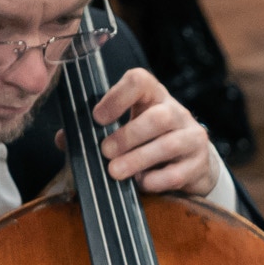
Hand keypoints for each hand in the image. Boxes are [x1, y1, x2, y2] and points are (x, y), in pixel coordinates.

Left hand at [92, 66, 218, 197]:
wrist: (189, 163)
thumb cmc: (147, 141)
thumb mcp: (123, 128)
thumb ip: (94, 132)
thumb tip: (64, 139)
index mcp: (152, 96)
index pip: (139, 81)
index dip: (118, 96)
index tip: (98, 117)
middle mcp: (176, 112)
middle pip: (158, 117)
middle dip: (129, 136)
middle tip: (106, 151)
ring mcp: (192, 137)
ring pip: (170, 144)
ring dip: (139, 159)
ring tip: (116, 172)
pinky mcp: (199, 163)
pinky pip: (179, 172)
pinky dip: (156, 180)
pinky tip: (141, 183)